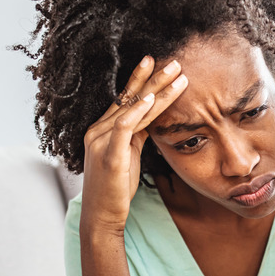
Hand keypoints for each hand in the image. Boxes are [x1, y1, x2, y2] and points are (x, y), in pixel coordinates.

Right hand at [81, 56, 187, 231]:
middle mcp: (99, 130)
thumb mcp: (129, 153)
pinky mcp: (109, 155)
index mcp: (103, 128)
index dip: (141, 78)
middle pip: (130, 97)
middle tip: (174, 60)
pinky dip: (137, 111)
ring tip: (176, 75)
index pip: (125, 97)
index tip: (157, 62)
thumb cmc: (117, 186)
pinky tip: (150, 99)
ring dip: (156, 90)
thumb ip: (136, 133)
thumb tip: (151, 116)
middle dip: (153, 77)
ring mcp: (102, 141)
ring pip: (131, 108)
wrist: (102, 215)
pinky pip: (123, 127)